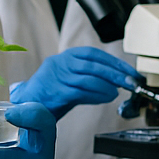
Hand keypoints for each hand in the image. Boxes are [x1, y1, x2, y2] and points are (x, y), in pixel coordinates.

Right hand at [10, 47, 136, 118]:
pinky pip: (80, 92)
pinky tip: (106, 98)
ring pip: (88, 78)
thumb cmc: (52, 92)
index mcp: (67, 56)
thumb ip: (90, 76)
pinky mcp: (55, 92)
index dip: (115, 62)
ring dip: (107, 86)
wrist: (27, 104)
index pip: (95, 54)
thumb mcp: (71, 78)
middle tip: (131, 82)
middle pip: (93, 65)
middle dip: (116, 74)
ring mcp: (57, 77)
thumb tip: (117, 81)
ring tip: (118, 92)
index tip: (131, 71)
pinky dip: (96, 95)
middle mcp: (61, 63)